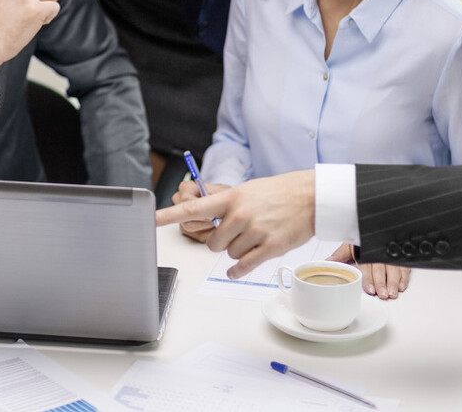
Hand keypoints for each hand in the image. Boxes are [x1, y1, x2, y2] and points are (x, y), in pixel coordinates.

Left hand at [156, 170, 314, 278]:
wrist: (311, 196)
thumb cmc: (278, 193)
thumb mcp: (247, 190)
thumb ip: (226, 206)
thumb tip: (211, 224)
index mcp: (231, 197)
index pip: (193, 208)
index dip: (169, 215)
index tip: (150, 219)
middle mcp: (239, 214)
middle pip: (212, 243)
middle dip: (222, 241)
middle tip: (239, 231)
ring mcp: (255, 231)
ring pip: (229, 254)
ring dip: (238, 250)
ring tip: (256, 235)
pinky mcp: (269, 247)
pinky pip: (243, 266)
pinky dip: (239, 270)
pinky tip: (240, 268)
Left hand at [328, 242, 409, 299]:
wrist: (373, 223)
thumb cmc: (361, 237)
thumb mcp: (349, 244)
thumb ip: (340, 255)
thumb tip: (327, 262)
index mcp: (364, 250)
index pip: (367, 266)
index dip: (369, 278)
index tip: (371, 290)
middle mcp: (377, 251)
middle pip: (381, 268)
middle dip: (383, 283)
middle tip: (384, 294)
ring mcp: (390, 253)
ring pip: (393, 267)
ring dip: (394, 281)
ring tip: (393, 292)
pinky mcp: (400, 254)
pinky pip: (404, 265)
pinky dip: (404, 276)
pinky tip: (402, 285)